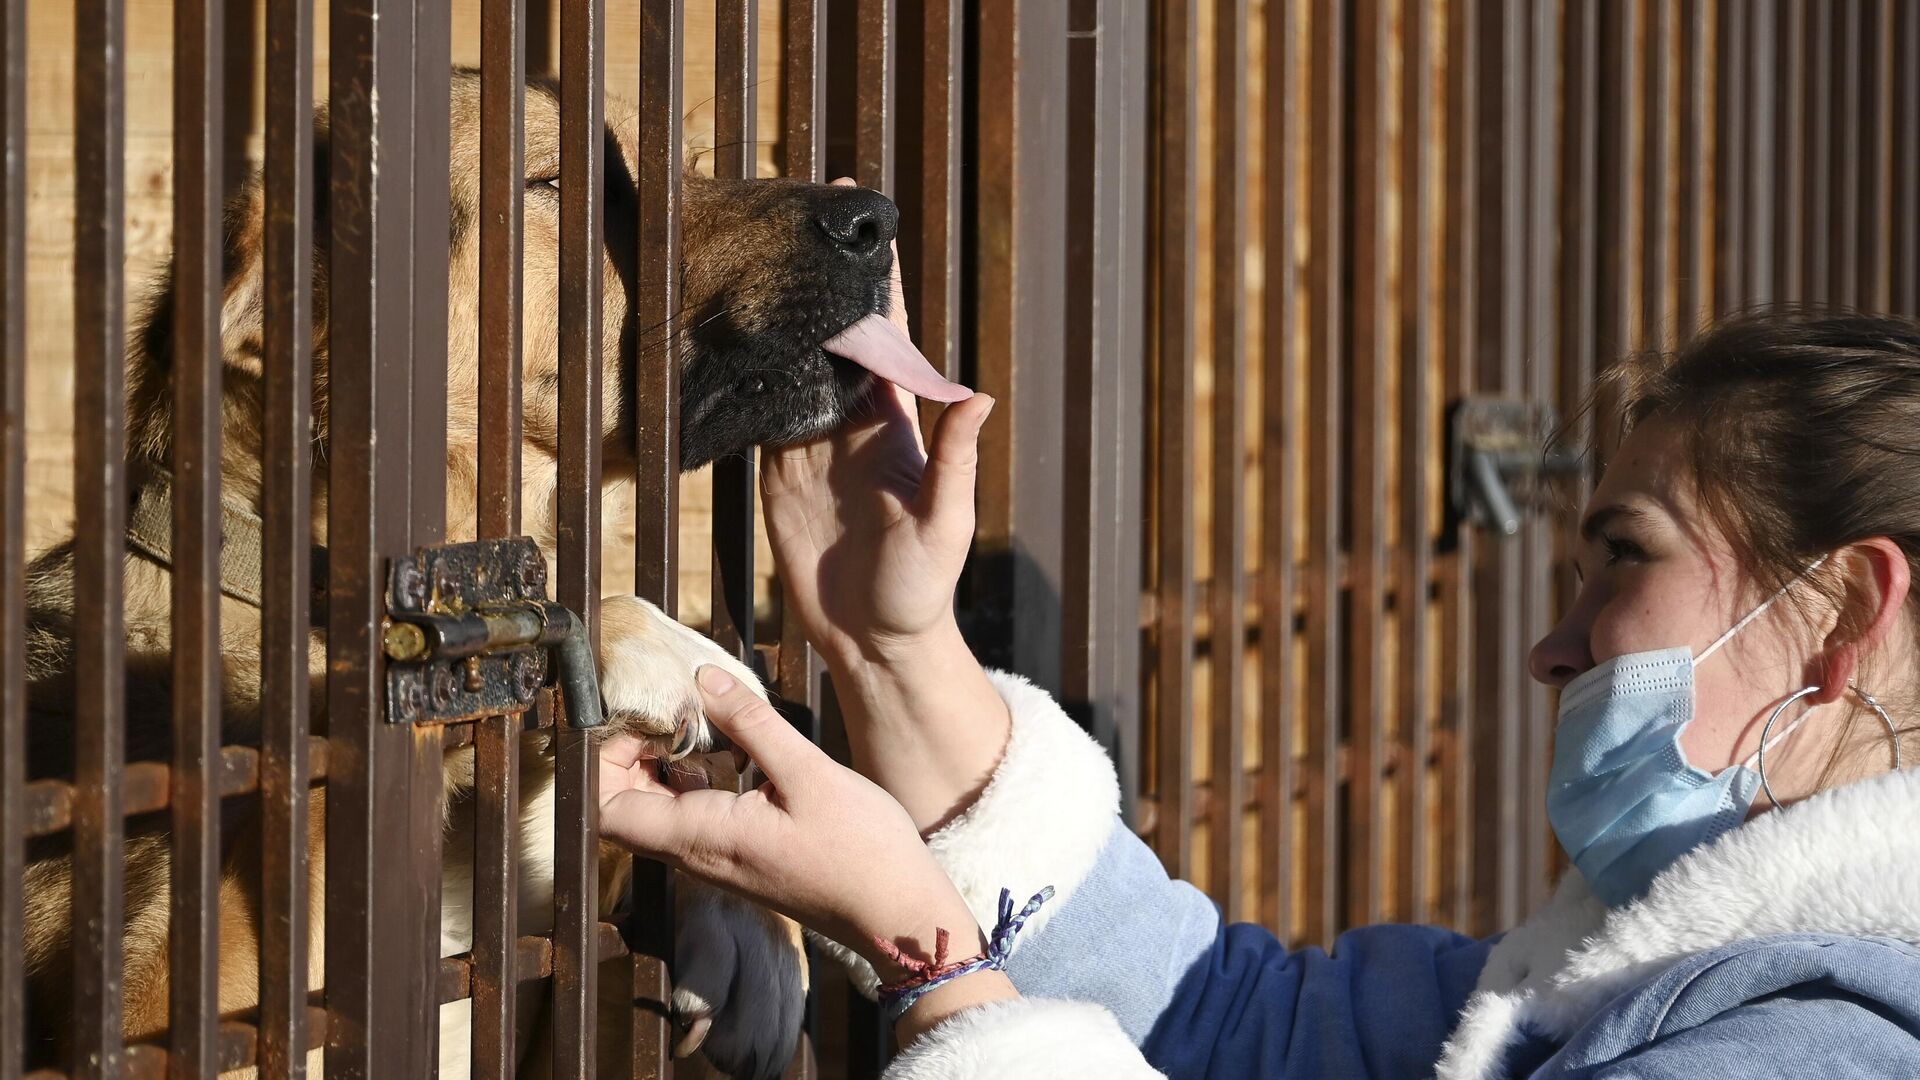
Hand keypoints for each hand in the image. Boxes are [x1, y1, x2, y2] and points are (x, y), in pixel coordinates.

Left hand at [597, 665, 1015, 1041]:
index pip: (605, 809)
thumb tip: (701, 680)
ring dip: (660, 764)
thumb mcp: (807, 773)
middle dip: (626, 754)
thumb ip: (750, 724)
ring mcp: (716, 860)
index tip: (630, 713)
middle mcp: (696, 855)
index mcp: (701, 835)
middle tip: (661, 705)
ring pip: (657, 812)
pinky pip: (691, 818)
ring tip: (693, 716)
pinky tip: (728, 748)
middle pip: (623, 808)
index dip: (599, 760)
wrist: (896, 913)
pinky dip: (692, 780)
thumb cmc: (860, 850)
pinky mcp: (738, 858)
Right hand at [760, 240, 995, 668]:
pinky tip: (729, 337)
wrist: (873, 641)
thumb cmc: (923, 586)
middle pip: (833, 337)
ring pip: (791, 366)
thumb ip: (955, 461)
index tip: (865, 222)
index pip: (887, 337)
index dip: (877, 282)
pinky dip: (745, 376)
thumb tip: (980, 396)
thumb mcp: (945, 523)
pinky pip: (757, 413)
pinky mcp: (775, 473)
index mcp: (895, 422)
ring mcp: (810, 445)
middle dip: (818, 281)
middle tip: (795, 214)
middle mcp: (851, 422)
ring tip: (755, 259)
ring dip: (778, 319)